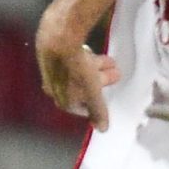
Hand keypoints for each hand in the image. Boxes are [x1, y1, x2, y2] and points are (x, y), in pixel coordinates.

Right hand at [34, 12, 118, 128]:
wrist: (59, 39)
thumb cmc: (76, 69)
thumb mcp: (92, 92)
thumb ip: (98, 110)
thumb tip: (102, 129)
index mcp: (61, 99)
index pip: (80, 107)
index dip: (95, 103)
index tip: (106, 96)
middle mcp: (53, 86)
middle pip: (81, 88)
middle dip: (100, 83)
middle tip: (114, 76)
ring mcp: (53, 69)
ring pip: (79, 72)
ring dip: (97, 69)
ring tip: (111, 64)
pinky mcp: (55, 53)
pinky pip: (74, 59)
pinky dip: (88, 59)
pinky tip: (97, 54)